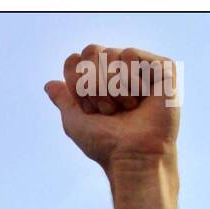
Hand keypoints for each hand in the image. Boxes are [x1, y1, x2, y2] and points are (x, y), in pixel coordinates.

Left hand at [45, 44, 179, 208]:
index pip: (74, 61)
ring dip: (114, 88)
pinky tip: (142, 99)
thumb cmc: (106, 144)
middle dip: (94, 86)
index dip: (77, 85)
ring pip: (111, 54)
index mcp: (99, 81)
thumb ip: (63, 100)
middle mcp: (119, 71)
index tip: (89, 109)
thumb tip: (49, 84)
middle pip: (91, 53)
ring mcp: (140, 68)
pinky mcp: (161, 67)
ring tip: (128, 108)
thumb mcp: (75, 123)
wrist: (133, 155)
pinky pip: (131, 54)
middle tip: (109, 110)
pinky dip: (130, 80)